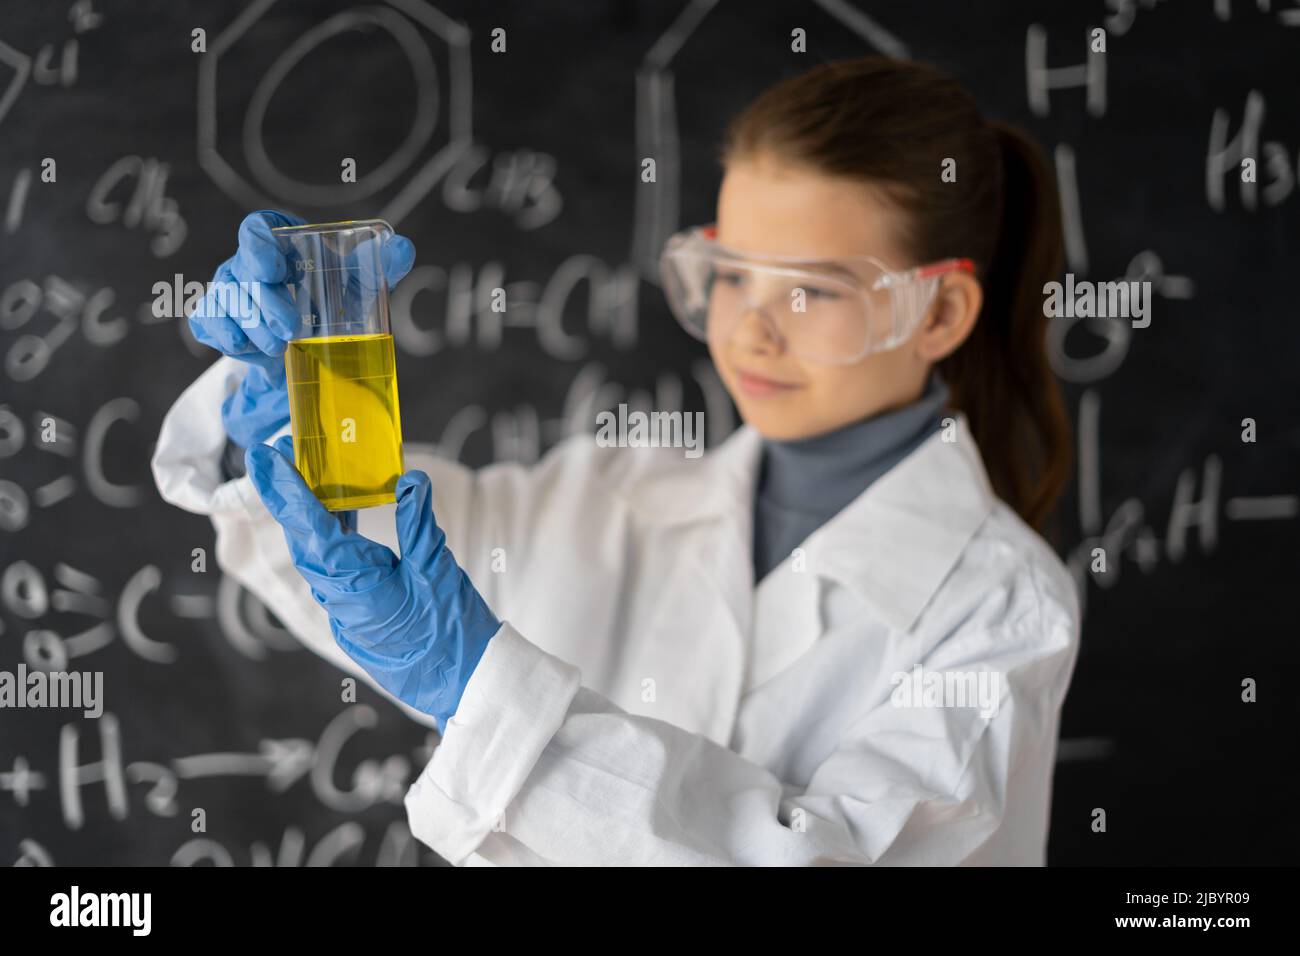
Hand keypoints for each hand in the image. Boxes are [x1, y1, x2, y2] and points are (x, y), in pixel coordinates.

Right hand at [189, 210, 415, 447]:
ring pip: (225, 300)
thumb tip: (403, 248)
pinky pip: (207, 322)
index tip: (273, 268)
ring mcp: (226, 289)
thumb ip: (381, 265)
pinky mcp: (214, 318)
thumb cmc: (333, 300)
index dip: (259, 245)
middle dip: (265, 303)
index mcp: (279, 242)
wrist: (310, 347)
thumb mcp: (360, 284)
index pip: (256, 229)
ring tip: (281, 346)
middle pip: (242, 271)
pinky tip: (247, 348)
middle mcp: (247, 261)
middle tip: (291, 329)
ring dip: (253, 326)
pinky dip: (227, 337)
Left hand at [246, 435, 499, 729]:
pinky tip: (336, 522)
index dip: (286, 492)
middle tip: (276, 459)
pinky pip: (333, 576)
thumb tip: (409, 480)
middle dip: (286, 501)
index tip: (265, 459)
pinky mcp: (357, 622)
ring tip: (304, 482)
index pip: (312, 530)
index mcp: (359, 587)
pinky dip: (329, 545)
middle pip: (305, 544)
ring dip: (307, 523)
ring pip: (316, 561)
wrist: (465, 687)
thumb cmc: (455, 634)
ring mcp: (346, 617)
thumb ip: (419, 523)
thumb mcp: (440, 571)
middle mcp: (341, 604)